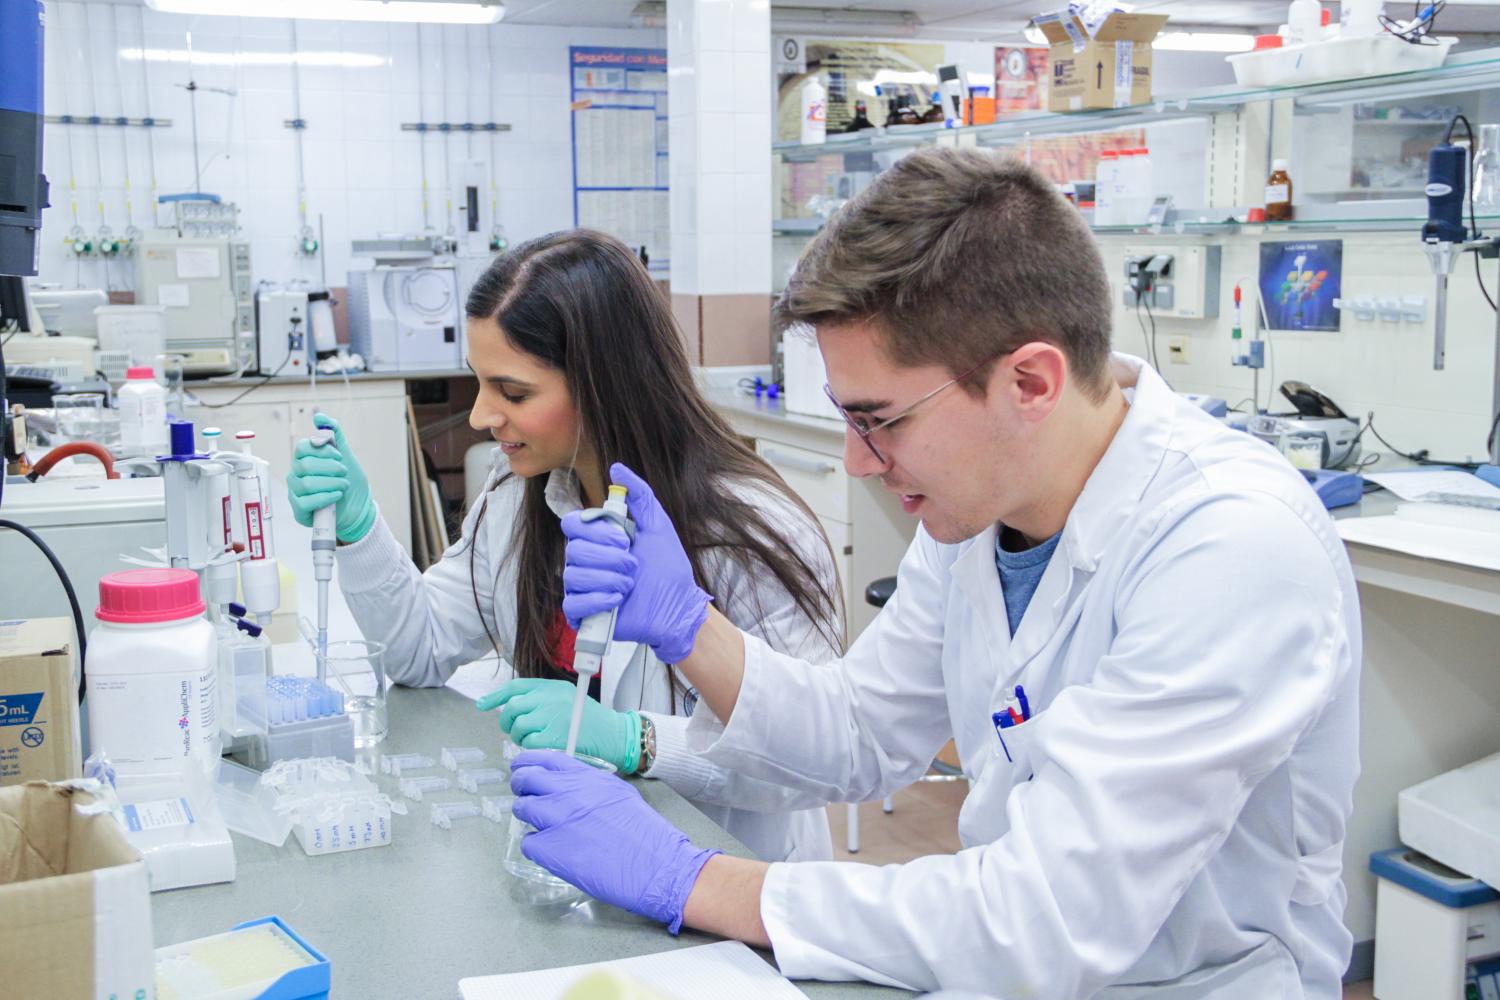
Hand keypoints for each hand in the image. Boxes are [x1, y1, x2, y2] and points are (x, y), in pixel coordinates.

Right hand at [286, 412, 376, 542]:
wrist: (359, 508)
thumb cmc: (349, 482)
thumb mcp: (346, 456)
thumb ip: (334, 435)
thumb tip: (319, 417)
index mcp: (304, 459)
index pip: (302, 447)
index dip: (323, 450)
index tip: (339, 456)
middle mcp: (296, 474)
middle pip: (306, 465)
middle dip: (332, 468)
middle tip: (344, 472)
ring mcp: (295, 492)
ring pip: (307, 483)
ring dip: (332, 483)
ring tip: (343, 485)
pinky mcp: (299, 510)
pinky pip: (307, 502)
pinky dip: (327, 497)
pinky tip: (337, 496)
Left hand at [475, 678, 641, 773]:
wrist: (614, 735)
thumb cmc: (591, 721)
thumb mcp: (567, 698)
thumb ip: (542, 698)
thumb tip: (511, 706)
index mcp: (552, 687)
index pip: (516, 687)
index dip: (496, 696)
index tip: (482, 705)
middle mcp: (550, 698)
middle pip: (512, 708)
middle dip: (508, 722)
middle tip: (515, 730)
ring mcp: (550, 717)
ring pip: (518, 727)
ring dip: (520, 737)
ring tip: (534, 740)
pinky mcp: (552, 737)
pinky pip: (528, 743)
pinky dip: (531, 748)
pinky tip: (544, 747)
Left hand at [510, 750, 718, 931]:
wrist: (657, 865)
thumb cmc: (646, 833)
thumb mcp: (620, 794)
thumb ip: (591, 787)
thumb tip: (571, 789)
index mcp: (587, 778)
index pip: (545, 759)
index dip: (528, 762)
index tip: (522, 767)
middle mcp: (569, 793)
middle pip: (527, 780)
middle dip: (521, 786)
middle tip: (524, 796)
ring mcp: (557, 821)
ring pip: (522, 809)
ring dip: (527, 817)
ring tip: (540, 827)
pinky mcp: (551, 851)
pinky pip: (529, 843)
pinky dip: (535, 847)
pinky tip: (551, 852)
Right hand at [560, 463, 710, 664]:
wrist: (678, 604)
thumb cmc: (667, 566)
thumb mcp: (657, 525)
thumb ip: (639, 495)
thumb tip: (617, 468)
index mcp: (597, 538)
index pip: (571, 524)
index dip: (596, 531)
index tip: (624, 538)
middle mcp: (585, 561)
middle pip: (572, 550)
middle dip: (609, 557)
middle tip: (633, 564)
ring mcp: (582, 588)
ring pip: (572, 576)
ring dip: (608, 578)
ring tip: (629, 584)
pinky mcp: (583, 614)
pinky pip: (572, 604)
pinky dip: (597, 600)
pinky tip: (617, 600)